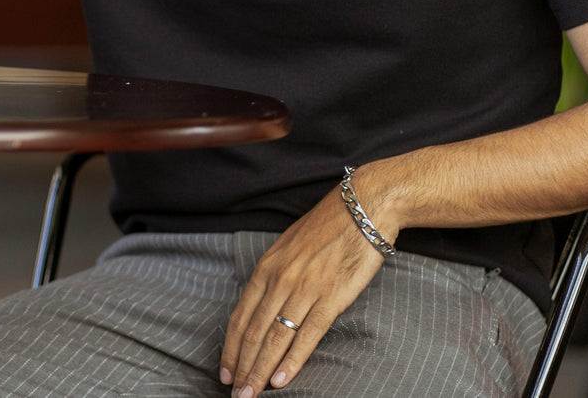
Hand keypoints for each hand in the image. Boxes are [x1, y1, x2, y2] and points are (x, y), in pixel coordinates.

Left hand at [219, 181, 389, 395]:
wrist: (362, 208)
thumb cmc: (327, 227)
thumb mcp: (288, 247)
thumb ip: (274, 275)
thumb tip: (262, 303)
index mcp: (266, 268)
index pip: (240, 317)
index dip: (231, 349)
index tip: (225, 372)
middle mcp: (279, 280)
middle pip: (253, 333)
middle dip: (242, 368)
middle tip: (235, 395)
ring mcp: (304, 290)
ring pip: (274, 339)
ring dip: (261, 371)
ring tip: (252, 395)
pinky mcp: (331, 298)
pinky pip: (307, 336)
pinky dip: (291, 361)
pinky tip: (281, 380)